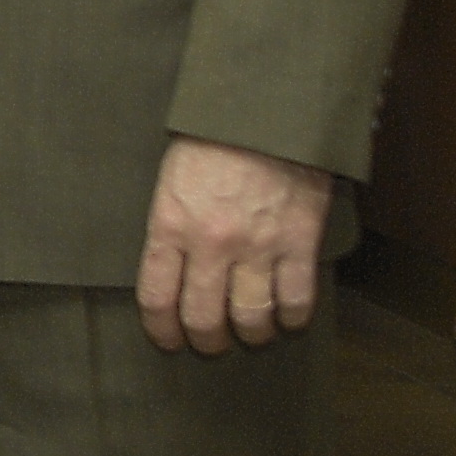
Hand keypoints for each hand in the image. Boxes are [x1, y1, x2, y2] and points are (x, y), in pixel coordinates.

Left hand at [136, 136, 329, 354]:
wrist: (267, 110)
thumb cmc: (213, 139)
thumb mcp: (172, 179)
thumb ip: (172, 225)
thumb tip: (172, 268)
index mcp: (170, 225)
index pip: (156, 297)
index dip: (161, 330)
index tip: (168, 340)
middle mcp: (211, 244)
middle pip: (204, 318)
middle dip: (206, 341)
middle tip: (211, 344)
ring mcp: (258, 246)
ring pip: (252, 318)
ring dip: (251, 335)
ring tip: (252, 333)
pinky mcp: (299, 242)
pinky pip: (296, 301)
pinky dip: (292, 319)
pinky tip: (288, 318)